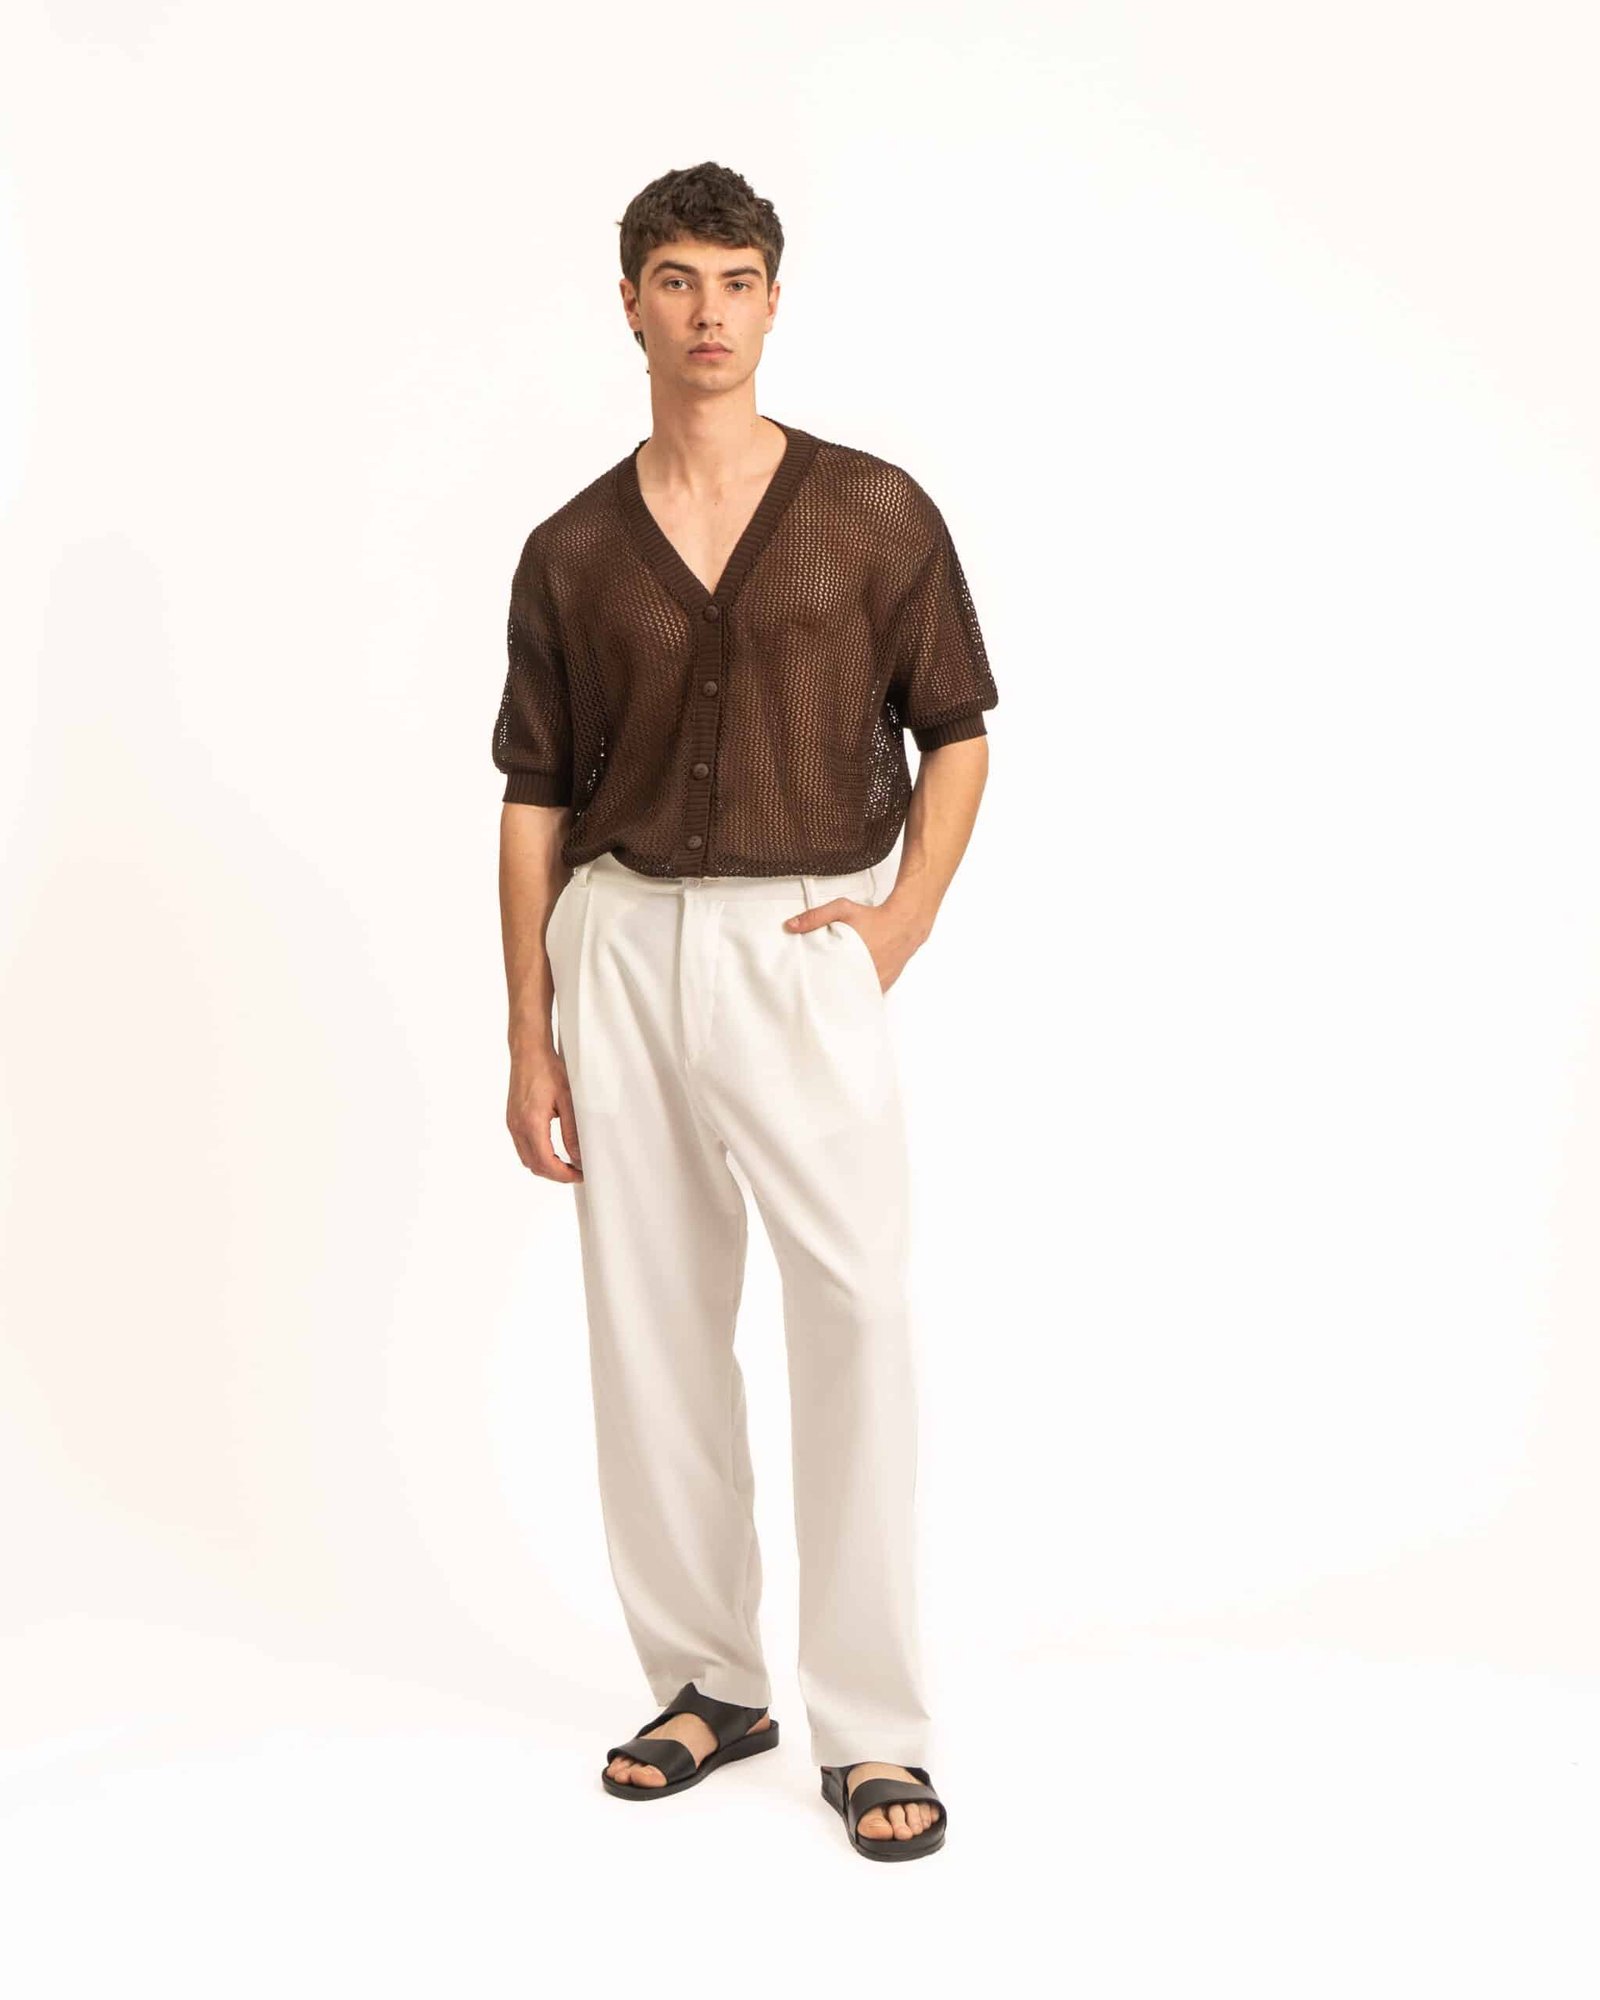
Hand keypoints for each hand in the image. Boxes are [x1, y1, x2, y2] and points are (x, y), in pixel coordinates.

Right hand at [507, 1049, 583, 1181]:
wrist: (528, 1051)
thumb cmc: (548, 1069)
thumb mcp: (568, 1100)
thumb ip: (572, 1131)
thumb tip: (578, 1155)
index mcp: (531, 1123)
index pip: (546, 1163)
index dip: (563, 1175)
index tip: (579, 1175)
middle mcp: (517, 1127)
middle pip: (534, 1166)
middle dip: (556, 1175)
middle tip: (576, 1173)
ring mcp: (512, 1124)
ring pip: (526, 1159)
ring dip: (546, 1166)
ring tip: (567, 1164)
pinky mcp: (512, 1119)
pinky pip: (522, 1147)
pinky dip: (537, 1155)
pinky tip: (552, 1151)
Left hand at [782, 896, 922, 992]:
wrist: (904, 923)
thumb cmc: (875, 917)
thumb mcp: (842, 910)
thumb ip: (815, 917)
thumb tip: (792, 925)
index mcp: (850, 959)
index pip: (828, 983)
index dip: (817, 987)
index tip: (809, 988)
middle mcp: (864, 974)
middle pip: (840, 992)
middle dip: (829, 992)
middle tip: (819, 991)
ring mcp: (875, 982)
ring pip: (855, 997)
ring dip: (845, 994)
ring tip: (834, 993)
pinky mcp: (884, 985)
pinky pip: (868, 995)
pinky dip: (859, 993)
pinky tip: (852, 987)